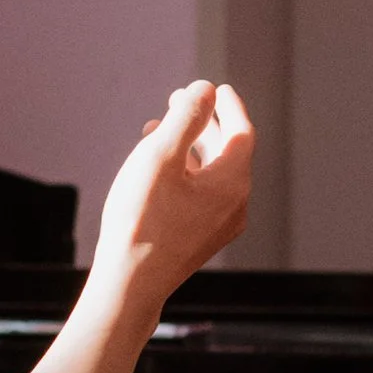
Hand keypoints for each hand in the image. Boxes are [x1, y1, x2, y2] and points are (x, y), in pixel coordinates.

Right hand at [88, 81, 253, 319]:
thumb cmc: (142, 219)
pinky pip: (202, 196)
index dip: (229, 107)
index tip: (216, 89)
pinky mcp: (200, 240)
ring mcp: (219, 226)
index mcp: (232, 182)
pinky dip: (186, 173)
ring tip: (160, 129)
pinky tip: (156, 170)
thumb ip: (186, 117)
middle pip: (228, 153)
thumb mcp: (159, 155)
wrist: (130, 283)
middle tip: (181, 102)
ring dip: (190, 148)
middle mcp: (234, 205)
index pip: (242, 133)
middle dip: (205, 124)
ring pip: (212, 175)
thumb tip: (206, 90)